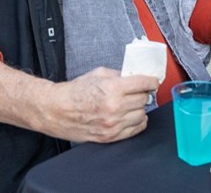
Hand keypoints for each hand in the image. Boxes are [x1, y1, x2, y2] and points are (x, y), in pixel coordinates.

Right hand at [43, 67, 158, 142]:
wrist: (57, 110)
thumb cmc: (74, 92)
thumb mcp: (98, 74)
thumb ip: (119, 75)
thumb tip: (135, 76)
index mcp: (113, 88)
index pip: (144, 83)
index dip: (152, 81)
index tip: (153, 81)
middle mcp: (115, 107)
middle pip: (144, 99)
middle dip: (143, 94)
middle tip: (139, 91)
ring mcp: (113, 124)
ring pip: (142, 115)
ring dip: (139, 109)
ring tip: (132, 104)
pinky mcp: (109, 136)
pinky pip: (135, 130)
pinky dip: (138, 123)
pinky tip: (133, 116)